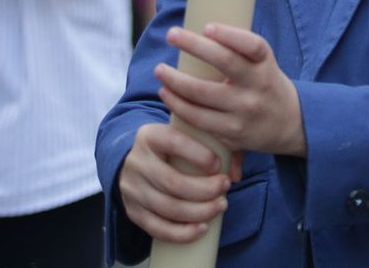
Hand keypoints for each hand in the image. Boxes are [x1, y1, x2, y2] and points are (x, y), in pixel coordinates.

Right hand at [117, 122, 236, 244]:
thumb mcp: (186, 136)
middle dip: (205, 189)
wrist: (137, 161)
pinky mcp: (133, 212)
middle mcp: (137, 162)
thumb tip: (236, 174)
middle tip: (226, 187)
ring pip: (167, 207)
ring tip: (220, 206)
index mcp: (150, 136)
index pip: (174, 143)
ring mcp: (132, 189)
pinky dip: (182, 233)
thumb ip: (214, 144)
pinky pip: (157, 228)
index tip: (219, 166)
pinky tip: (202, 229)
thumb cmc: (172, 148)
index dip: (199, 156)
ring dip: (199, 212)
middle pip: (172, 182)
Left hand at [157, 24, 306, 157]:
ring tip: (160, 71)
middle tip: (171, 34)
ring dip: (175, 82)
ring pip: (202, 96)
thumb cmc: (267, 84)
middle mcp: (257, 87)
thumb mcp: (264, 64)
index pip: (252, 45)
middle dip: (193, 46)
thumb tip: (200, 30)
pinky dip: (179, 107)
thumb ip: (239, 51)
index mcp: (266, 65)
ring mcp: (244, 113)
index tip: (207, 26)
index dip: (230, 35)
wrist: (291, 124)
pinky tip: (168, 96)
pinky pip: (199, 120)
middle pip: (224, 63)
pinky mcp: (233, 134)